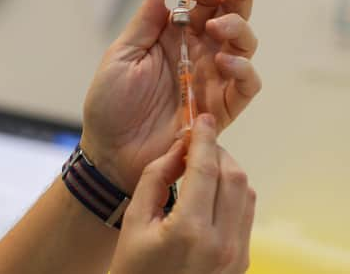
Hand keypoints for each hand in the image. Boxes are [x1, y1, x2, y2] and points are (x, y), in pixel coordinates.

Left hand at [81, 0, 260, 191]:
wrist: (111, 151)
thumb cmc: (111, 104)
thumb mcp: (122, 57)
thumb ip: (145, 23)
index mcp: (173, 36)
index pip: (201, 1)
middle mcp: (198, 52)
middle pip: (232, 15)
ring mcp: (212, 79)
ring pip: (245, 45)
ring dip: (239, 28)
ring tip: (217, 27)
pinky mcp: (221, 108)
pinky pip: (246, 86)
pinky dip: (243, 70)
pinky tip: (224, 62)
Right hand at [110, 114, 255, 273]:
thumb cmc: (133, 267)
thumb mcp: (134, 220)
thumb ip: (155, 178)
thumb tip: (178, 148)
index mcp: (189, 231)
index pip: (206, 169)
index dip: (204, 139)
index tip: (201, 120)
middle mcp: (221, 244)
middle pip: (233, 177)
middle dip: (217, 151)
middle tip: (196, 142)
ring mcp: (236, 255)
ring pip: (246, 192)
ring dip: (227, 170)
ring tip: (203, 164)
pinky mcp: (241, 260)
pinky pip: (246, 212)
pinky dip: (233, 191)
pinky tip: (211, 188)